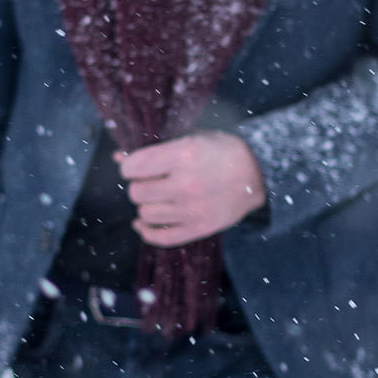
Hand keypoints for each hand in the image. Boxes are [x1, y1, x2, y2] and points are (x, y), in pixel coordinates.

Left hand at [117, 131, 265, 246]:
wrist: (258, 173)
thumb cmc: (223, 152)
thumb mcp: (190, 140)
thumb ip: (154, 150)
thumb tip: (119, 158)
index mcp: (183, 156)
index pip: (133, 168)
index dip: (129, 166)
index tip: (135, 167)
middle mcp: (186, 184)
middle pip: (136, 193)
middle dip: (139, 185)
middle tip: (151, 181)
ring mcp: (193, 210)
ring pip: (145, 214)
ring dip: (146, 206)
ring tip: (157, 198)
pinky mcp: (199, 228)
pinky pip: (160, 237)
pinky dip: (147, 231)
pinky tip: (146, 222)